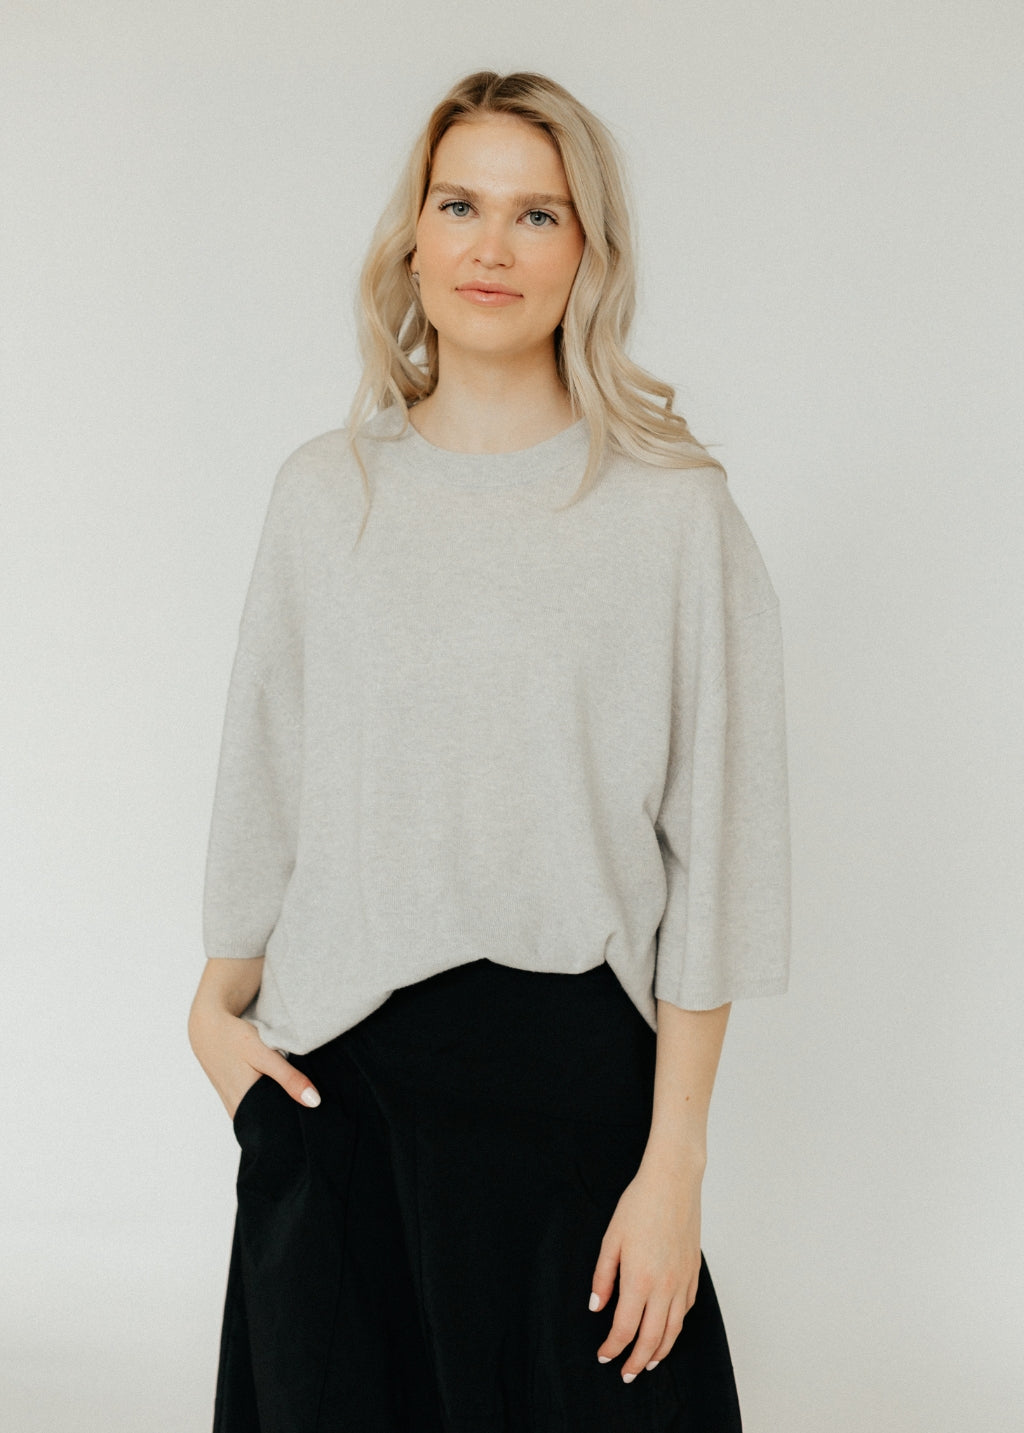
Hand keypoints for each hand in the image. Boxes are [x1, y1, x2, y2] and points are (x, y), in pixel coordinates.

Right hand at [187, 957, 319, 1118]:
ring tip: (298, 1097)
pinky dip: (268, 1099)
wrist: (208, 1029)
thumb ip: (289, 1078)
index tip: (315, 1120)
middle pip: (269, 1123)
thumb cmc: (234, 1038)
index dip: (295, 1126)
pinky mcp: (233, 1098)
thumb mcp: (264, 1054)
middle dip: (289, 1117)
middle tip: (311, 1106)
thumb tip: (314, 1102)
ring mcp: (233, 1106)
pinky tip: (280, 1089)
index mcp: (244, 1106)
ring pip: (262, 1114)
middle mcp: (236, 1111)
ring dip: (278, 1106)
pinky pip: (254, 1106)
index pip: (275, 1129)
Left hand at [588, 1153, 703, 1381]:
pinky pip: (685, 1310)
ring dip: (660, 1351)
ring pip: (673, 1330)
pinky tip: (667, 1330)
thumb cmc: (638, 1206)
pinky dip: (676, 1327)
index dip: (613, 1347)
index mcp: (640, 1280)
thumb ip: (603, 1277)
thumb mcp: (611, 1239)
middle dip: (636, 1360)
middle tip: (625, 1374)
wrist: (673, 1182)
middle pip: (652, 1338)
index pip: (625, 1328)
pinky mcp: (693, 1273)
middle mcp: (665, 1287)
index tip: (604, 1356)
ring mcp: (682, 1281)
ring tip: (647, 1363)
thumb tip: (596, 1308)